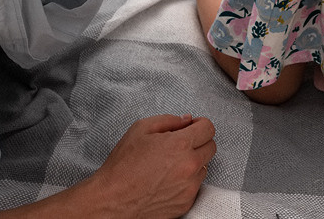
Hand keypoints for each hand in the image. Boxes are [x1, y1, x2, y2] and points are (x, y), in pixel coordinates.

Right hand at [77, 114, 215, 217]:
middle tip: (179, 145)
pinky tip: (167, 180)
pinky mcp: (186, 202)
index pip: (209, 128)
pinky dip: (186, 181)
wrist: (112, 200)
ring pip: (203, 167)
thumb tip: (187, 120)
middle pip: (211, 146)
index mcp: (180, 145)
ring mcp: (189, 186)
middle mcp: (189, 166)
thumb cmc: (123, 165)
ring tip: (169, 165)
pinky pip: (195, 186)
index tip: (192, 127)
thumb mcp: (140, 129)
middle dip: (198, 142)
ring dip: (193, 162)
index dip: (200, 124)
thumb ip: (169, 120)